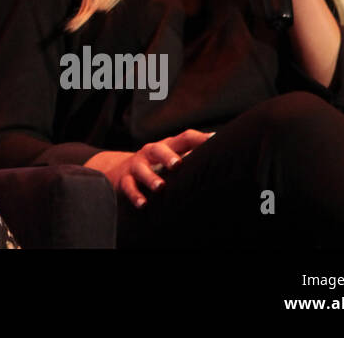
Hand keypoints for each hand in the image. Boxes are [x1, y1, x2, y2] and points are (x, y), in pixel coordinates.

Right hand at [84, 129, 214, 207]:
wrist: (120, 170)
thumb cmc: (157, 165)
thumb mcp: (173, 156)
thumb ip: (194, 156)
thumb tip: (224, 156)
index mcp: (168, 146)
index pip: (184, 138)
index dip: (199, 139)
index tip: (213, 141)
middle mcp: (151, 153)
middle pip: (158, 150)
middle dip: (167, 156)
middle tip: (177, 164)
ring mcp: (136, 166)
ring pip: (141, 169)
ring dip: (150, 178)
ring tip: (159, 187)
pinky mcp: (125, 180)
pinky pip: (128, 187)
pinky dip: (135, 195)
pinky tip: (143, 204)